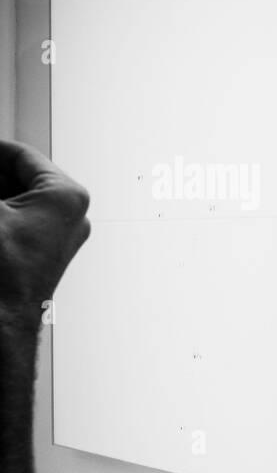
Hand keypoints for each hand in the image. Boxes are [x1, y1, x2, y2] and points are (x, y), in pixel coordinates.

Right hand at [0, 141, 90, 324]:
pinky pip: (22, 217)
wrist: (5, 318)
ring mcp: (64, 231)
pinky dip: (3, 212)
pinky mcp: (49, 247)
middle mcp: (73, 211)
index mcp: (65, 195)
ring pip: (20, 196)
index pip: (20, 155)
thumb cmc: (4, 271)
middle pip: (20, 175)